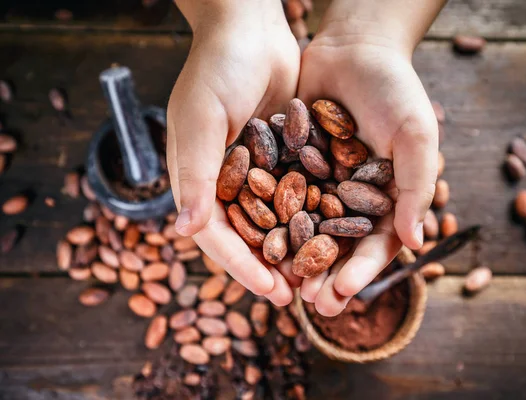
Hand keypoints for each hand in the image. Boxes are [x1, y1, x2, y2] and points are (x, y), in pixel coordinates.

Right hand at [167, 0, 300, 303]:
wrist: (251, 29)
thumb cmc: (217, 68)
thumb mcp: (202, 119)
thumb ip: (197, 173)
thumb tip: (186, 230)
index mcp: (197, 179)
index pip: (216, 236)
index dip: (241, 266)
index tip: (270, 290)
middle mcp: (225, 181)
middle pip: (247, 236)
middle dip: (270, 268)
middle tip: (297, 296)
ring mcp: (256, 170)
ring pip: (274, 222)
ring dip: (292, 250)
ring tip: (316, 276)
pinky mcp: (283, 157)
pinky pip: (296, 194)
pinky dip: (310, 217)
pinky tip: (332, 235)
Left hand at [298, 28, 438, 315]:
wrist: (354, 47)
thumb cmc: (395, 89)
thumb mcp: (416, 135)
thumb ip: (417, 187)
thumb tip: (418, 242)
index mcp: (389, 197)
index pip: (377, 243)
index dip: (362, 270)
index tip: (343, 294)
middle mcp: (353, 196)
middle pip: (340, 245)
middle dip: (327, 275)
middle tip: (312, 303)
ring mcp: (322, 183)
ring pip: (308, 229)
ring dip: (297, 258)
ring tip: (284, 285)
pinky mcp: (294, 166)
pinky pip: (282, 198)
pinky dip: (273, 220)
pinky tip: (259, 241)